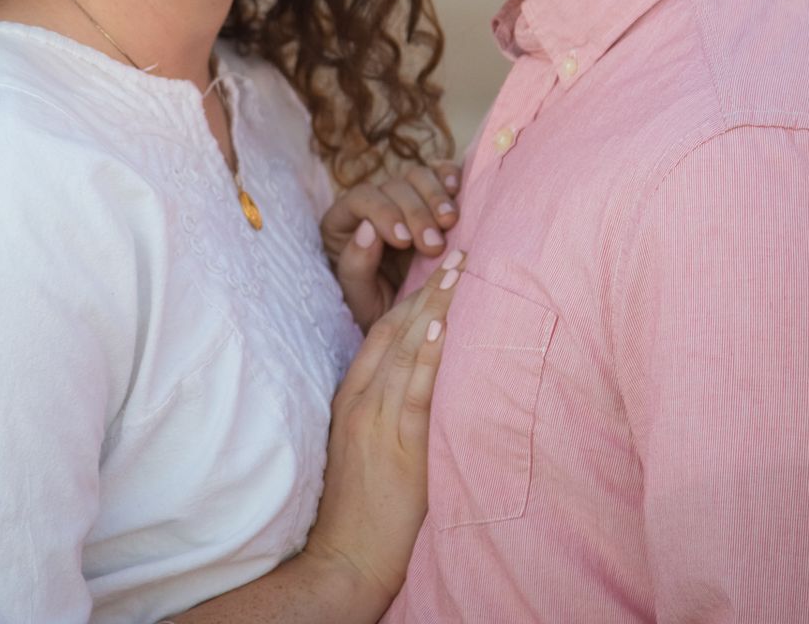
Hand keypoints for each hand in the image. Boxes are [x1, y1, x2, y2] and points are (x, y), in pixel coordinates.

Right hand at [298, 255, 462, 615]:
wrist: (347, 554)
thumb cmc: (363, 504)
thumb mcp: (366, 443)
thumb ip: (388, 406)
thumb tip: (424, 375)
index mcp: (353, 395)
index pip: (382, 330)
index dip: (412, 295)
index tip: (440, 267)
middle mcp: (361, 399)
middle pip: (395, 329)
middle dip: (429, 288)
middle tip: (461, 252)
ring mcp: (375, 419)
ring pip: (405, 349)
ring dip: (435, 306)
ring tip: (461, 271)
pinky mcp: (394, 444)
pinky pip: (411, 391)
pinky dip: (427, 356)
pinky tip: (442, 326)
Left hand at [321, 160, 460, 329]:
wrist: (416, 326)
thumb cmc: (382, 313)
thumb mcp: (361, 301)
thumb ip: (355, 267)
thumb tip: (367, 229)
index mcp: (343, 225)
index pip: (361, 199)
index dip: (383, 213)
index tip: (405, 241)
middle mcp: (373, 205)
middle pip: (393, 186)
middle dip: (416, 213)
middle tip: (435, 246)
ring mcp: (405, 198)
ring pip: (418, 175)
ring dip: (436, 196)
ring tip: (450, 222)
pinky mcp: (434, 197)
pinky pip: (442, 172)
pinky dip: (450, 175)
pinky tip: (457, 191)